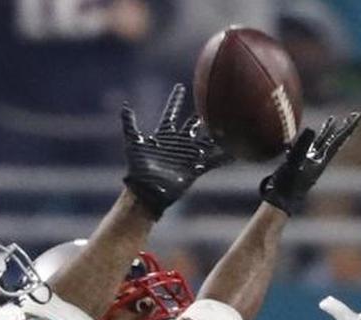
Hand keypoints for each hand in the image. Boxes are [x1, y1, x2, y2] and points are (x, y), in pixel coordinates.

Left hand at [122, 84, 229, 217]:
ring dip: (215, 132)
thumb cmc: (137, 168)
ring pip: (205, 140)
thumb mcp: (133, 143)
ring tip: (228, 122)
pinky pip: (212, 161)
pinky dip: (223, 156)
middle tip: (211, 102)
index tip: (180, 87)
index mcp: (163, 135)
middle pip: (191, 125)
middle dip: (200, 115)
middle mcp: (177, 143)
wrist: (146, 190)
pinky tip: (235, 152)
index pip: (171, 113)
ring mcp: (187, 155)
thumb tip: (125, 106)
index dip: (175, 100)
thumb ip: (130, 124)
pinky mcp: (194, 168)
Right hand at [260, 112, 360, 215]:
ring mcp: (309, 162)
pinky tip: (308, 134)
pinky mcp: (299, 163)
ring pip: (321, 143)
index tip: (357, 115)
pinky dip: (310, 139)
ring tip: (332, 119)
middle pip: (334, 140)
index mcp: (321, 160)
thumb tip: (311, 128)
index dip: (348, 127)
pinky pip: (308, 147)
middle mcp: (318, 160)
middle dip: (343, 127)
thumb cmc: (287, 185)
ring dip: (328, 131)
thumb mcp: (294, 163)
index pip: (338, 140)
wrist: (279, 201)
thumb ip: (302, 146)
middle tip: (354, 114)